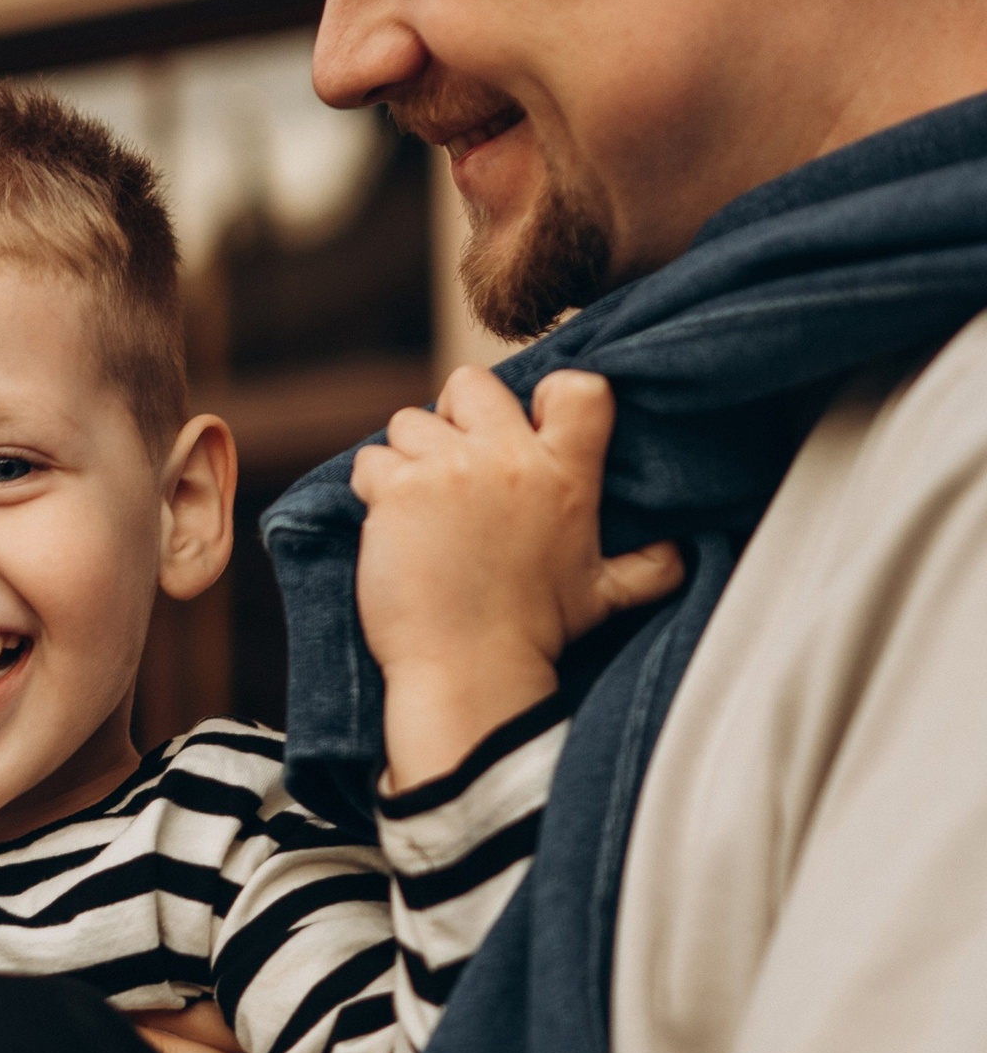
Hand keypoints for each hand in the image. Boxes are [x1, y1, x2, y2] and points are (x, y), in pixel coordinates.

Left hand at [350, 366, 683, 789]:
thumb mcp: (605, 596)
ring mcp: (451, 470)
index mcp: (566, 477)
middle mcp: (511, 461)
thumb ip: (647, 567)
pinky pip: (373, 461)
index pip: (579, 389)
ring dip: (410, 457)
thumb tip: (679, 553)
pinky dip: (374, 489)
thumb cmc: (536, 633)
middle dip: (458, 414)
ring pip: (410, 421)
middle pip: (473, 382)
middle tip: (455, 462)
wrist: (470, 670)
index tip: (529, 421)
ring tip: (422, 507)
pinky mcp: (398, 489)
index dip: (548, 393)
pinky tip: (393, 527)